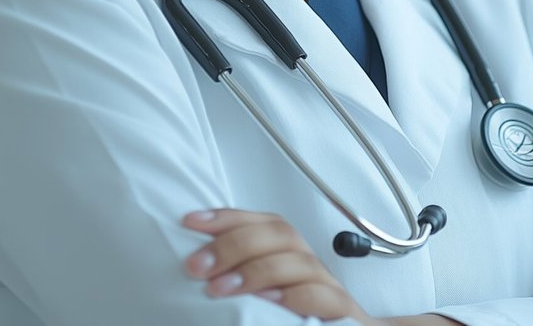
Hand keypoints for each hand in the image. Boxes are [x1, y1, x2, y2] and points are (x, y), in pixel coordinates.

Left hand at [183, 208, 379, 322]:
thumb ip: (238, 273)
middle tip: (197, 266)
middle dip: (234, 245)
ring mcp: (328, 286)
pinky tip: (269, 302)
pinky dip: (296, 297)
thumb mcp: (262, 290)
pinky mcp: (342, 312)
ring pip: (300, 263)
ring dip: (256, 271)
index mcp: (288, 252)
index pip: (261, 221)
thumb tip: (197, 265)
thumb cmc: (294, 315)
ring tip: (220, 288)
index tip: (189, 223)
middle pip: (280, 235)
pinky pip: (326, 297)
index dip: (227, 217)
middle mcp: (308, 262)